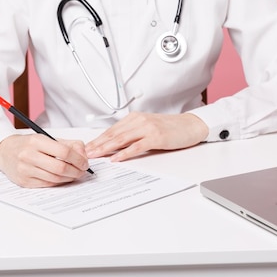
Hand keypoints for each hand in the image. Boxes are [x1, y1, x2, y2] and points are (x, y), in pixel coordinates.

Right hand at [0, 134, 88, 187]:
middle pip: (60, 167)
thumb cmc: (28, 145)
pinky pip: (47, 184)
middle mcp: (29, 155)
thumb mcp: (46, 138)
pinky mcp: (24, 181)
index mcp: (36, 141)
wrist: (4, 152)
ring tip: (74, 174)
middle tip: (82, 171)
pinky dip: (59, 182)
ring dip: (69, 178)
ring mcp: (25, 170)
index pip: (64, 151)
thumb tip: (83, 155)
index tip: (85, 162)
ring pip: (55, 178)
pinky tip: (63, 178)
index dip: (78, 159)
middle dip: (76, 171)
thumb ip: (68, 144)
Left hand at [85, 112, 208, 161]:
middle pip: (113, 134)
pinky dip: (124, 153)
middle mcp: (139, 121)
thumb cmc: (170, 128)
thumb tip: (114, 144)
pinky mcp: (156, 137)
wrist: (190, 125)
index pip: (112, 130)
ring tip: (95, 155)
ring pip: (121, 139)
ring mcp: (147, 128)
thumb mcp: (147, 127)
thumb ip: (132, 132)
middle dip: (97, 144)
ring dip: (106, 148)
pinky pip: (136, 147)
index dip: (98, 139)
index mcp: (135, 117)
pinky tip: (116, 159)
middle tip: (85, 153)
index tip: (87, 147)